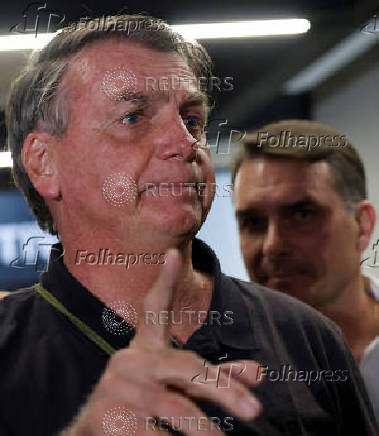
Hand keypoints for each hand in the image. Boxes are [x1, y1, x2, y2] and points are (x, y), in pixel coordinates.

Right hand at [64, 249, 262, 434]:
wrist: (93, 435)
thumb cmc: (146, 402)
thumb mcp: (179, 385)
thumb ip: (216, 378)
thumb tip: (260, 374)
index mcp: (145, 346)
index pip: (154, 308)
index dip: (164, 281)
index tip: (173, 253)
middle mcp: (129, 360)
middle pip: (185, 365)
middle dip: (222, 387)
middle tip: (254, 409)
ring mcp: (116, 387)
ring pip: (173, 406)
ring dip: (204, 429)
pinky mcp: (104, 417)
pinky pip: (152, 433)